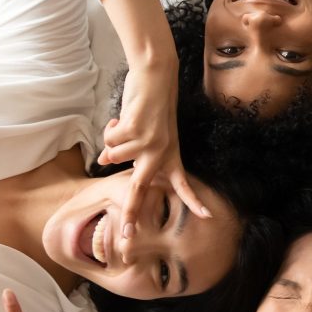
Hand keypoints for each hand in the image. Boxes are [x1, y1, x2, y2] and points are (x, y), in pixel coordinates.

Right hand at [97, 62, 210, 238]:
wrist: (155, 77)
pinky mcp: (137, 130)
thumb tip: (103, 161)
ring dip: (112, 141)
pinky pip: (111, 139)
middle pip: (139, 188)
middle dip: (131, 212)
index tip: (208, 217)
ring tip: (124, 125)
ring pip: (114, 155)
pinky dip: (111, 128)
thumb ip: (128, 152)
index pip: (182, 184)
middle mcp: (162, 152)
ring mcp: (150, 142)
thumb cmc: (147, 107)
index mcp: (170, 156)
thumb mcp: (143, 134)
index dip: (194, 201)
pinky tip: (121, 117)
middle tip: (127, 235)